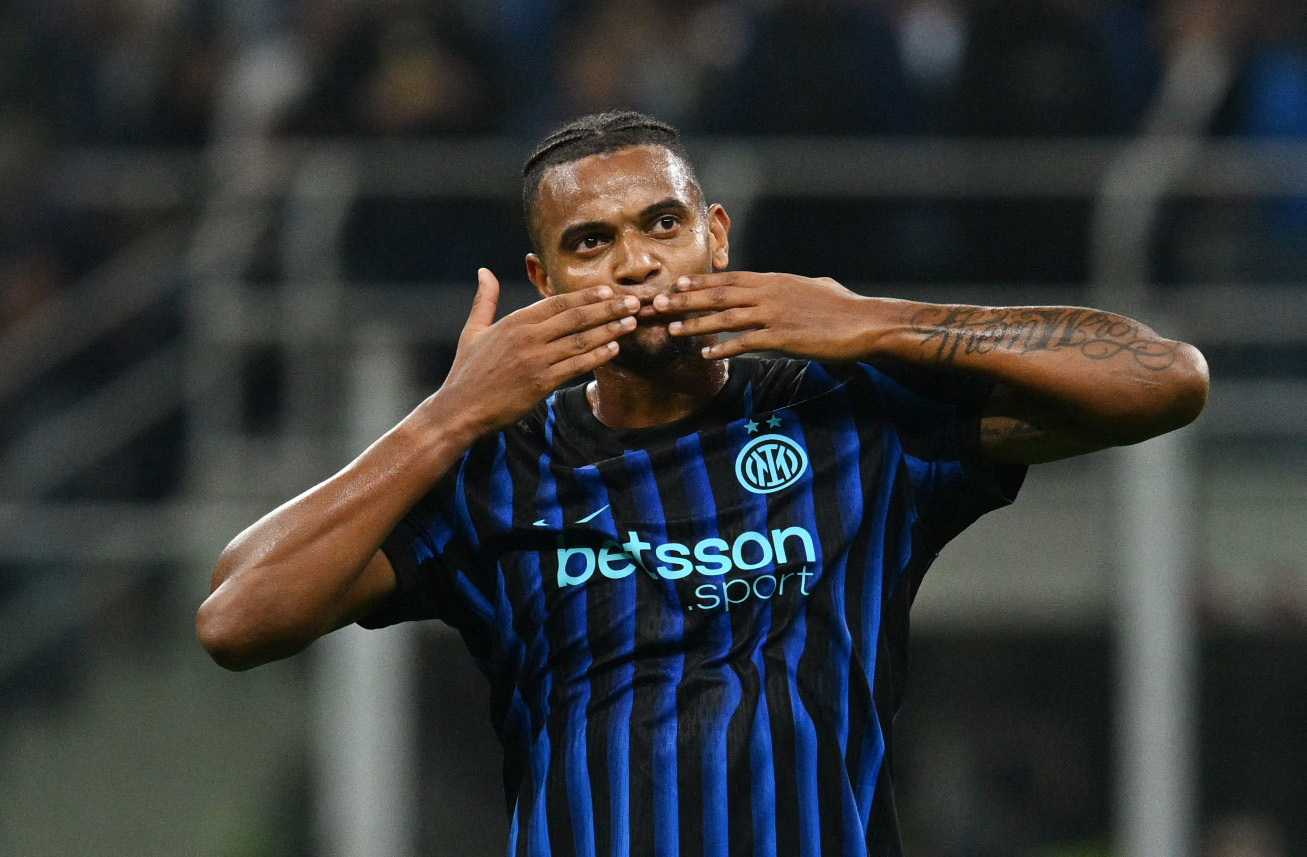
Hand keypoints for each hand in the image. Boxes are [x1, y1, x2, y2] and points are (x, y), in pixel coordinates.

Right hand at [437, 268, 638, 433]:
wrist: (459, 409)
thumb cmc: (467, 371)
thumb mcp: (472, 330)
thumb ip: (485, 300)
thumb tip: (484, 271)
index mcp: (514, 322)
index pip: (557, 302)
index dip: (586, 295)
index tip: (608, 289)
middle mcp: (527, 337)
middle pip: (575, 317)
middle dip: (608, 308)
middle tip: (633, 302)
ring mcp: (535, 360)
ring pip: (580, 340)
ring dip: (609, 330)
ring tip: (631, 322)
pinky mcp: (541, 384)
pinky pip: (576, 367)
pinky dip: (597, 356)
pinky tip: (614, 349)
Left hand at [653, 271, 888, 360]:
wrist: (865, 322)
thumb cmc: (844, 307)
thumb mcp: (815, 286)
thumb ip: (795, 286)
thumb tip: (793, 285)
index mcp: (774, 280)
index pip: (729, 279)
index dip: (701, 282)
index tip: (677, 284)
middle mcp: (769, 293)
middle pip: (719, 294)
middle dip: (686, 299)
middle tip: (659, 303)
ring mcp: (774, 314)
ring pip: (726, 317)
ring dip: (696, 323)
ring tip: (672, 329)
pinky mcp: (782, 336)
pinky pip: (745, 342)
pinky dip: (724, 348)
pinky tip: (706, 354)